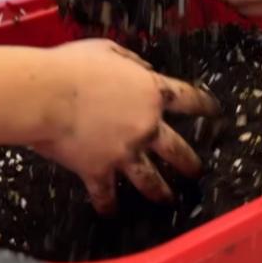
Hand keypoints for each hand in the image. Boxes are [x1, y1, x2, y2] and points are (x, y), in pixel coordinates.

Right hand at [35, 40, 217, 214]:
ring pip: (150, 179)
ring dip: (161, 192)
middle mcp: (145, 126)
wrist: (46, 94)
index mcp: (151, 93)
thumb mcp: (108, 50)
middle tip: (196, 171)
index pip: (188, 99)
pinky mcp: (99, 170)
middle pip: (176, 149)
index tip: (215, 112)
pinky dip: (108, 205)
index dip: (204, 105)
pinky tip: (110, 212)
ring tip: (168, 200)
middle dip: (189, 163)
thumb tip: (145, 68)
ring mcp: (124, 152)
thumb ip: (132, 62)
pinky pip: (106, 193)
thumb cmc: (73, 66)